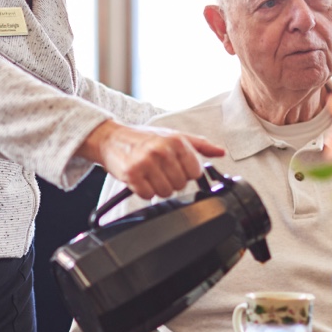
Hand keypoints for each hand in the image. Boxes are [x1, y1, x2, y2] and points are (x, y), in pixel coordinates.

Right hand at [79, 120, 225, 199]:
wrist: (111, 138)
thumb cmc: (143, 138)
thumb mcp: (173, 136)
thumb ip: (199, 145)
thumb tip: (220, 152)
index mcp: (176, 140)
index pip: (195, 172)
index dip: (186, 174)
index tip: (176, 168)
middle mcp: (162, 150)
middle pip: (180, 184)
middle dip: (170, 181)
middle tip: (159, 172)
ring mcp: (146, 162)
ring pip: (165, 192)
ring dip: (157, 188)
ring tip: (149, 175)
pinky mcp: (132, 173)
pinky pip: (147, 195)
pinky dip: (144, 191)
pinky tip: (140, 179)